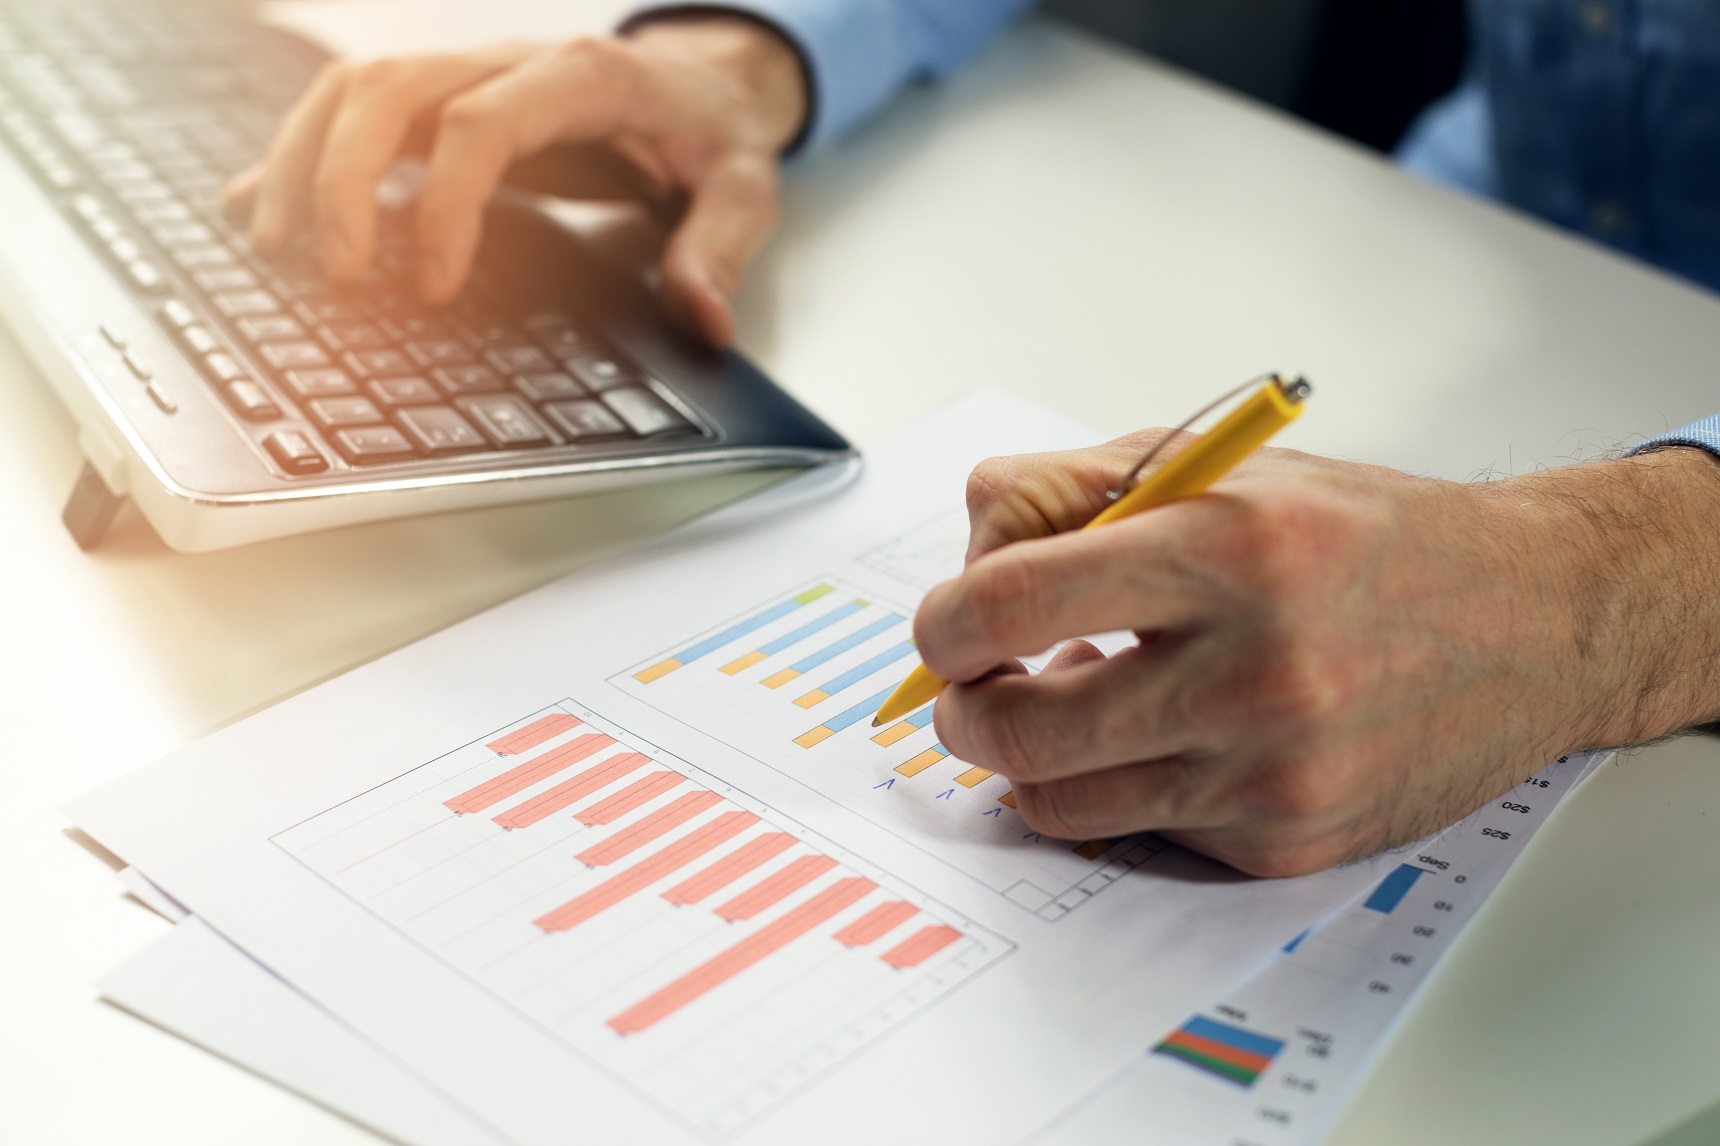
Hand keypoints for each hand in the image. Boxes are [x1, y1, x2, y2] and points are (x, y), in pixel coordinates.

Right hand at [224, 16, 806, 344]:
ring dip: (304, 162)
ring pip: (354, 89)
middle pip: (391, 89)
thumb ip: (720, 248)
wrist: (706, 78)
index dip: (444, 204)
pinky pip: (355, 110)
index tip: (429, 287)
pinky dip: (304, 155)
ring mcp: (470, 73)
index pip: (484, 123)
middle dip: (344, 179)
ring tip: (276, 247)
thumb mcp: (745, 186)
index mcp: (584, 77)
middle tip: (337, 276)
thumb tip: (702, 316)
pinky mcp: (446, 101)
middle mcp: (511, 60)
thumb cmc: (713, 132)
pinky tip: (263, 204)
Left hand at [917, 434, 1719, 875]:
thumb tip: (970, 553)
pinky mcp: (1287, 842)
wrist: (1533, 619)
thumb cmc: (1363, 535)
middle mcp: (1254, 667)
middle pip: (1017, 728)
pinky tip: (1155, 739)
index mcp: (1226, 547)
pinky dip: (1117, 790)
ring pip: (1060, 801)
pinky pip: (1139, 832)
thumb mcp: (1220, 467)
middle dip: (963, 711)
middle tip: (975, 689)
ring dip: (1027, 760)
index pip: (1011, 602)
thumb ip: (1073, 490)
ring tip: (1066, 705)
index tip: (948, 627)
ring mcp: (1273, 770)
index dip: (945, 623)